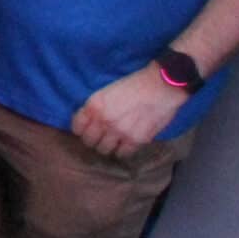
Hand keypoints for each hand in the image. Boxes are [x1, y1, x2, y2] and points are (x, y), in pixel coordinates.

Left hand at [71, 65, 185, 157]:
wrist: (162, 85)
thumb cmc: (135, 84)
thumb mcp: (106, 91)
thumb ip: (95, 108)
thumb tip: (89, 122)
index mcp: (94, 106)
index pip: (77, 128)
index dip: (81, 130)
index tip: (87, 130)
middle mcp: (103, 121)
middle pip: (89, 141)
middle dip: (93, 140)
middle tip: (101, 137)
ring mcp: (119, 132)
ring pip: (104, 150)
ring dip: (107, 146)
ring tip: (114, 141)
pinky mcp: (136, 139)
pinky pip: (123, 153)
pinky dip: (122, 150)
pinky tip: (126, 144)